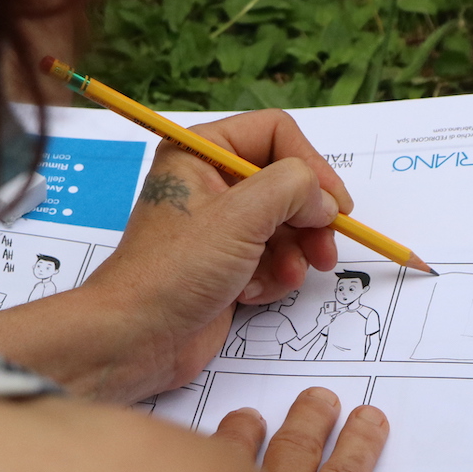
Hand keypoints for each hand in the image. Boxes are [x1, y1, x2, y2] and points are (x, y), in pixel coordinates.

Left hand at [0, 109, 351, 401]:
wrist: (138, 337)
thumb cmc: (174, 271)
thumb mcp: (241, 216)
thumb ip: (293, 188)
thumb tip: (325, 199)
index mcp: (201, 152)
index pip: (275, 133)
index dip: (311, 165)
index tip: (334, 204)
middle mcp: (210, 182)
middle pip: (287, 181)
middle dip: (309, 217)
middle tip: (324, 248)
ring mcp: (219, 225)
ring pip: (286, 223)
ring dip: (295, 252)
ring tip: (285, 276)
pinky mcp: (227, 263)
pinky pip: (273, 257)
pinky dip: (274, 276)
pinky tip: (252, 293)